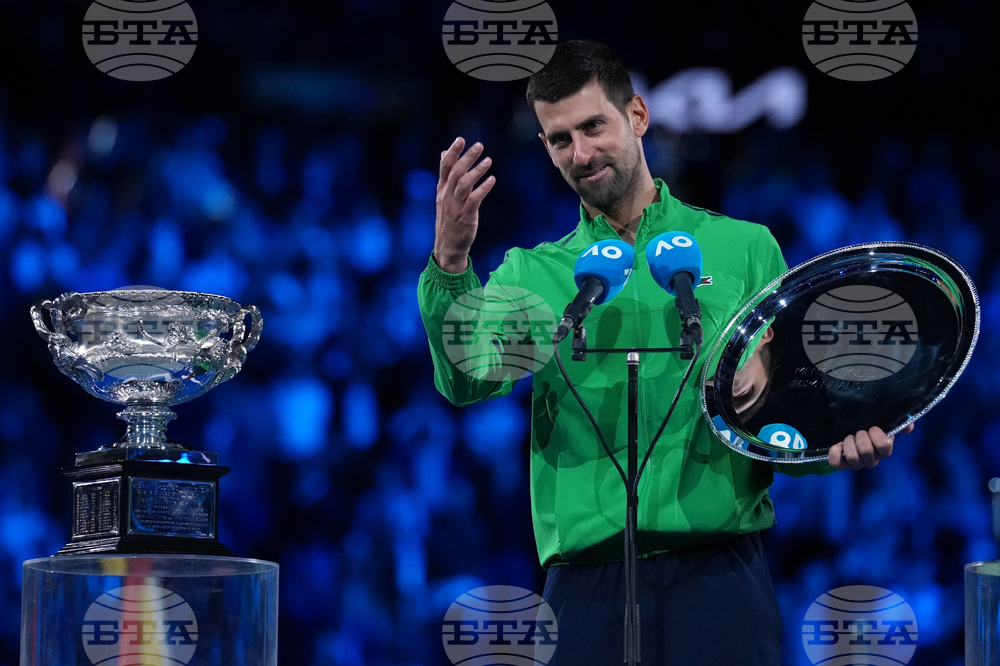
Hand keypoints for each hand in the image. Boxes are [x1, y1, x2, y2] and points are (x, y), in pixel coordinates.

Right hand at [433, 137, 495, 273]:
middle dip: (467, 158)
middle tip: (479, 146)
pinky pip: (474, 200)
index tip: (460, 139)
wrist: (448, 246)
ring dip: (477, 171)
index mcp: (441, 189)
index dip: (452, 152)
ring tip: (488, 160)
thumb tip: (444, 153)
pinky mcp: (465, 216)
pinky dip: (483, 189)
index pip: (444, 167)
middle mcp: (447, 196)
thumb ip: (447, 175)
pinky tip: (492, 180)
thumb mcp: (444, 196)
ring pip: (464, 184)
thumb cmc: (449, 219)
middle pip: (455, 172)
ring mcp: (455, 206)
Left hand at [828, 424, 913, 469]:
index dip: (876, 435)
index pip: (884, 446)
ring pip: (852, 458)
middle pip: (866, 451)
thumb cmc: (872, 429)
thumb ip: (900, 424)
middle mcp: (872, 460)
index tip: (872, 427)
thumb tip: (909, 428)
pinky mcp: (841, 464)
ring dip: (849, 443)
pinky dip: (835, 452)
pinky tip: (837, 445)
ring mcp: (857, 463)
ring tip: (849, 438)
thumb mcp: (886, 424)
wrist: (853, 429)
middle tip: (859, 432)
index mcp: (884, 450)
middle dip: (860, 437)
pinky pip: (836, 463)